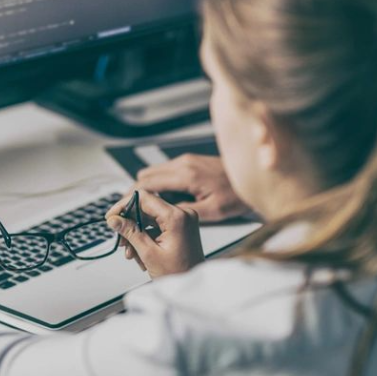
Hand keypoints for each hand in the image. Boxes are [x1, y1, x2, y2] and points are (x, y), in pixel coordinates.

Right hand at [106, 189, 203, 277]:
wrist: (191, 287)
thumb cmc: (178, 274)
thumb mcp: (149, 253)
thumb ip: (130, 232)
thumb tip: (114, 219)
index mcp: (177, 217)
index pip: (145, 198)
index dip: (124, 205)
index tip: (112, 216)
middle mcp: (182, 214)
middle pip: (147, 208)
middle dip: (130, 224)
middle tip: (120, 239)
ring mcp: (183, 220)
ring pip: (150, 219)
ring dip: (137, 234)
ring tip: (131, 253)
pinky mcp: (181, 227)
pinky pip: (158, 226)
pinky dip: (146, 237)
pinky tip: (140, 253)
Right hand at [135, 154, 249, 222]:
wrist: (253, 176)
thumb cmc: (236, 195)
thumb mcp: (212, 211)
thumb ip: (184, 212)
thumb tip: (161, 215)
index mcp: (186, 175)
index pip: (147, 183)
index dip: (132, 197)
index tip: (123, 209)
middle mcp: (183, 163)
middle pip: (146, 175)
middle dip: (136, 193)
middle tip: (133, 212)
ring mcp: (186, 160)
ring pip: (154, 172)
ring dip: (148, 188)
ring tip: (147, 209)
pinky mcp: (190, 162)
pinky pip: (166, 171)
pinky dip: (159, 184)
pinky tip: (165, 200)